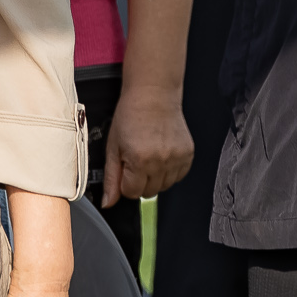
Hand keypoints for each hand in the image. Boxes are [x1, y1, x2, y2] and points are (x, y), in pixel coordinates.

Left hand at [103, 85, 193, 205]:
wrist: (154, 94)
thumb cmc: (131, 115)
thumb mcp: (113, 147)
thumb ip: (111, 178)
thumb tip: (108, 202)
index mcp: (140, 160)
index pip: (131, 193)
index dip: (125, 182)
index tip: (125, 166)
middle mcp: (161, 161)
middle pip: (149, 192)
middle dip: (140, 181)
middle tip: (136, 158)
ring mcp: (177, 158)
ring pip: (164, 186)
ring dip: (155, 177)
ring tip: (150, 154)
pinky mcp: (188, 154)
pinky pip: (179, 176)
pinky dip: (169, 170)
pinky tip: (162, 154)